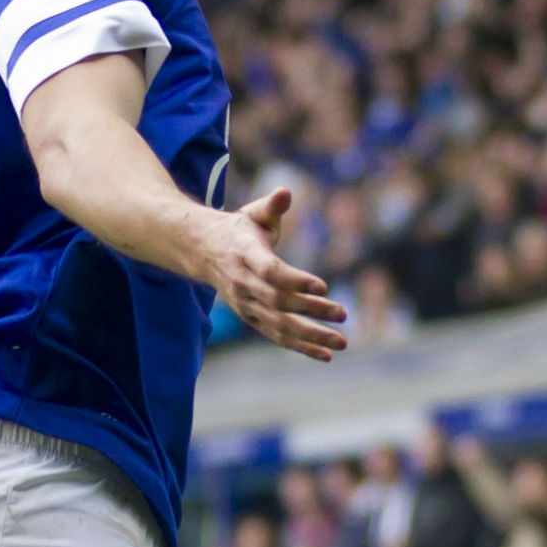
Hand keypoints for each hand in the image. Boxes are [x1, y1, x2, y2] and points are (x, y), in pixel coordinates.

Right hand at [193, 187, 346, 359]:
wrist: (203, 253)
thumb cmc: (239, 230)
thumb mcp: (253, 213)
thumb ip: (271, 206)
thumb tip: (285, 192)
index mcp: (245, 255)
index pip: (271, 272)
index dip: (296, 280)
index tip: (324, 286)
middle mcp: (244, 284)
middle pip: (280, 302)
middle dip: (312, 309)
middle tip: (343, 313)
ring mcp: (247, 305)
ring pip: (280, 325)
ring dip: (311, 336)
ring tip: (341, 342)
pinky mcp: (252, 318)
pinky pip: (278, 336)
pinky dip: (301, 347)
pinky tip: (326, 354)